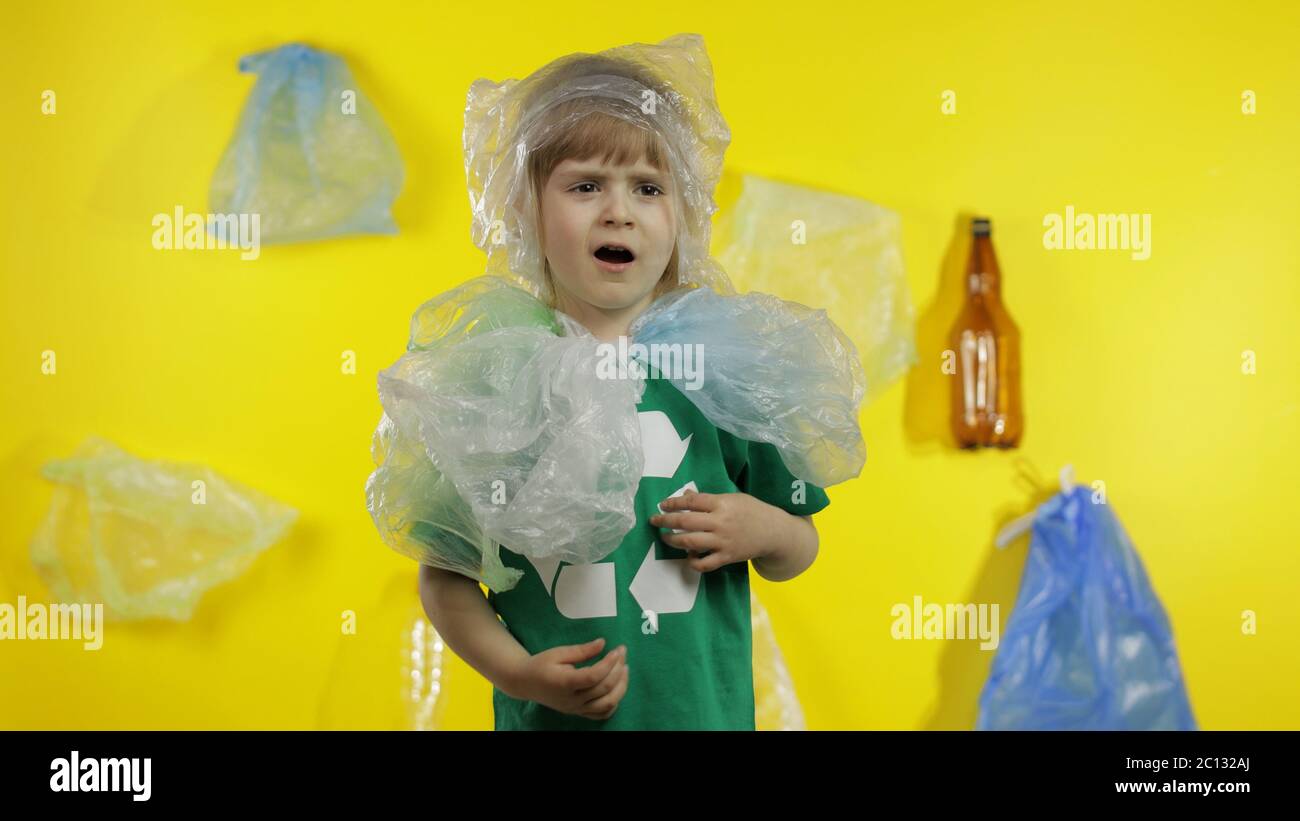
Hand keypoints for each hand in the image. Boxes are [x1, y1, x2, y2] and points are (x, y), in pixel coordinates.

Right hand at [507, 638, 628, 720]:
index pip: (594, 676)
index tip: (618, 649)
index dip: (609, 662)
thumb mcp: (558, 653)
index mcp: (565, 683)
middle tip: (623, 653)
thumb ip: (582, 650)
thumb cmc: (540, 665)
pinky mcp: (578, 712)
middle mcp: (572, 700)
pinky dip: (613, 703)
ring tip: (624, 669)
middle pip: (603, 688)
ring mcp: (576, 709)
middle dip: (618, 669)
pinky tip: (618, 689)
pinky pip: (601, 714)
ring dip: (621, 687)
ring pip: (607, 704)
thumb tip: (603, 643)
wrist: (525, 683)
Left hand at [649, 491, 785, 572]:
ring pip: (691, 543)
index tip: (663, 505)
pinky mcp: (727, 557)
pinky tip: (688, 556)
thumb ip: (709, 498)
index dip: (674, 503)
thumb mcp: (733, 498)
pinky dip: (693, 562)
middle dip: (666, 521)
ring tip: (665, 538)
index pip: (692, 502)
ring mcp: (723, 542)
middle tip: (654, 521)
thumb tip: (685, 496)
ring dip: (673, 541)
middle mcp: (720, 522)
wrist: (774, 532)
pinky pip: (705, 564)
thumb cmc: (752, 511)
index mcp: (722, 504)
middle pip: (686, 522)